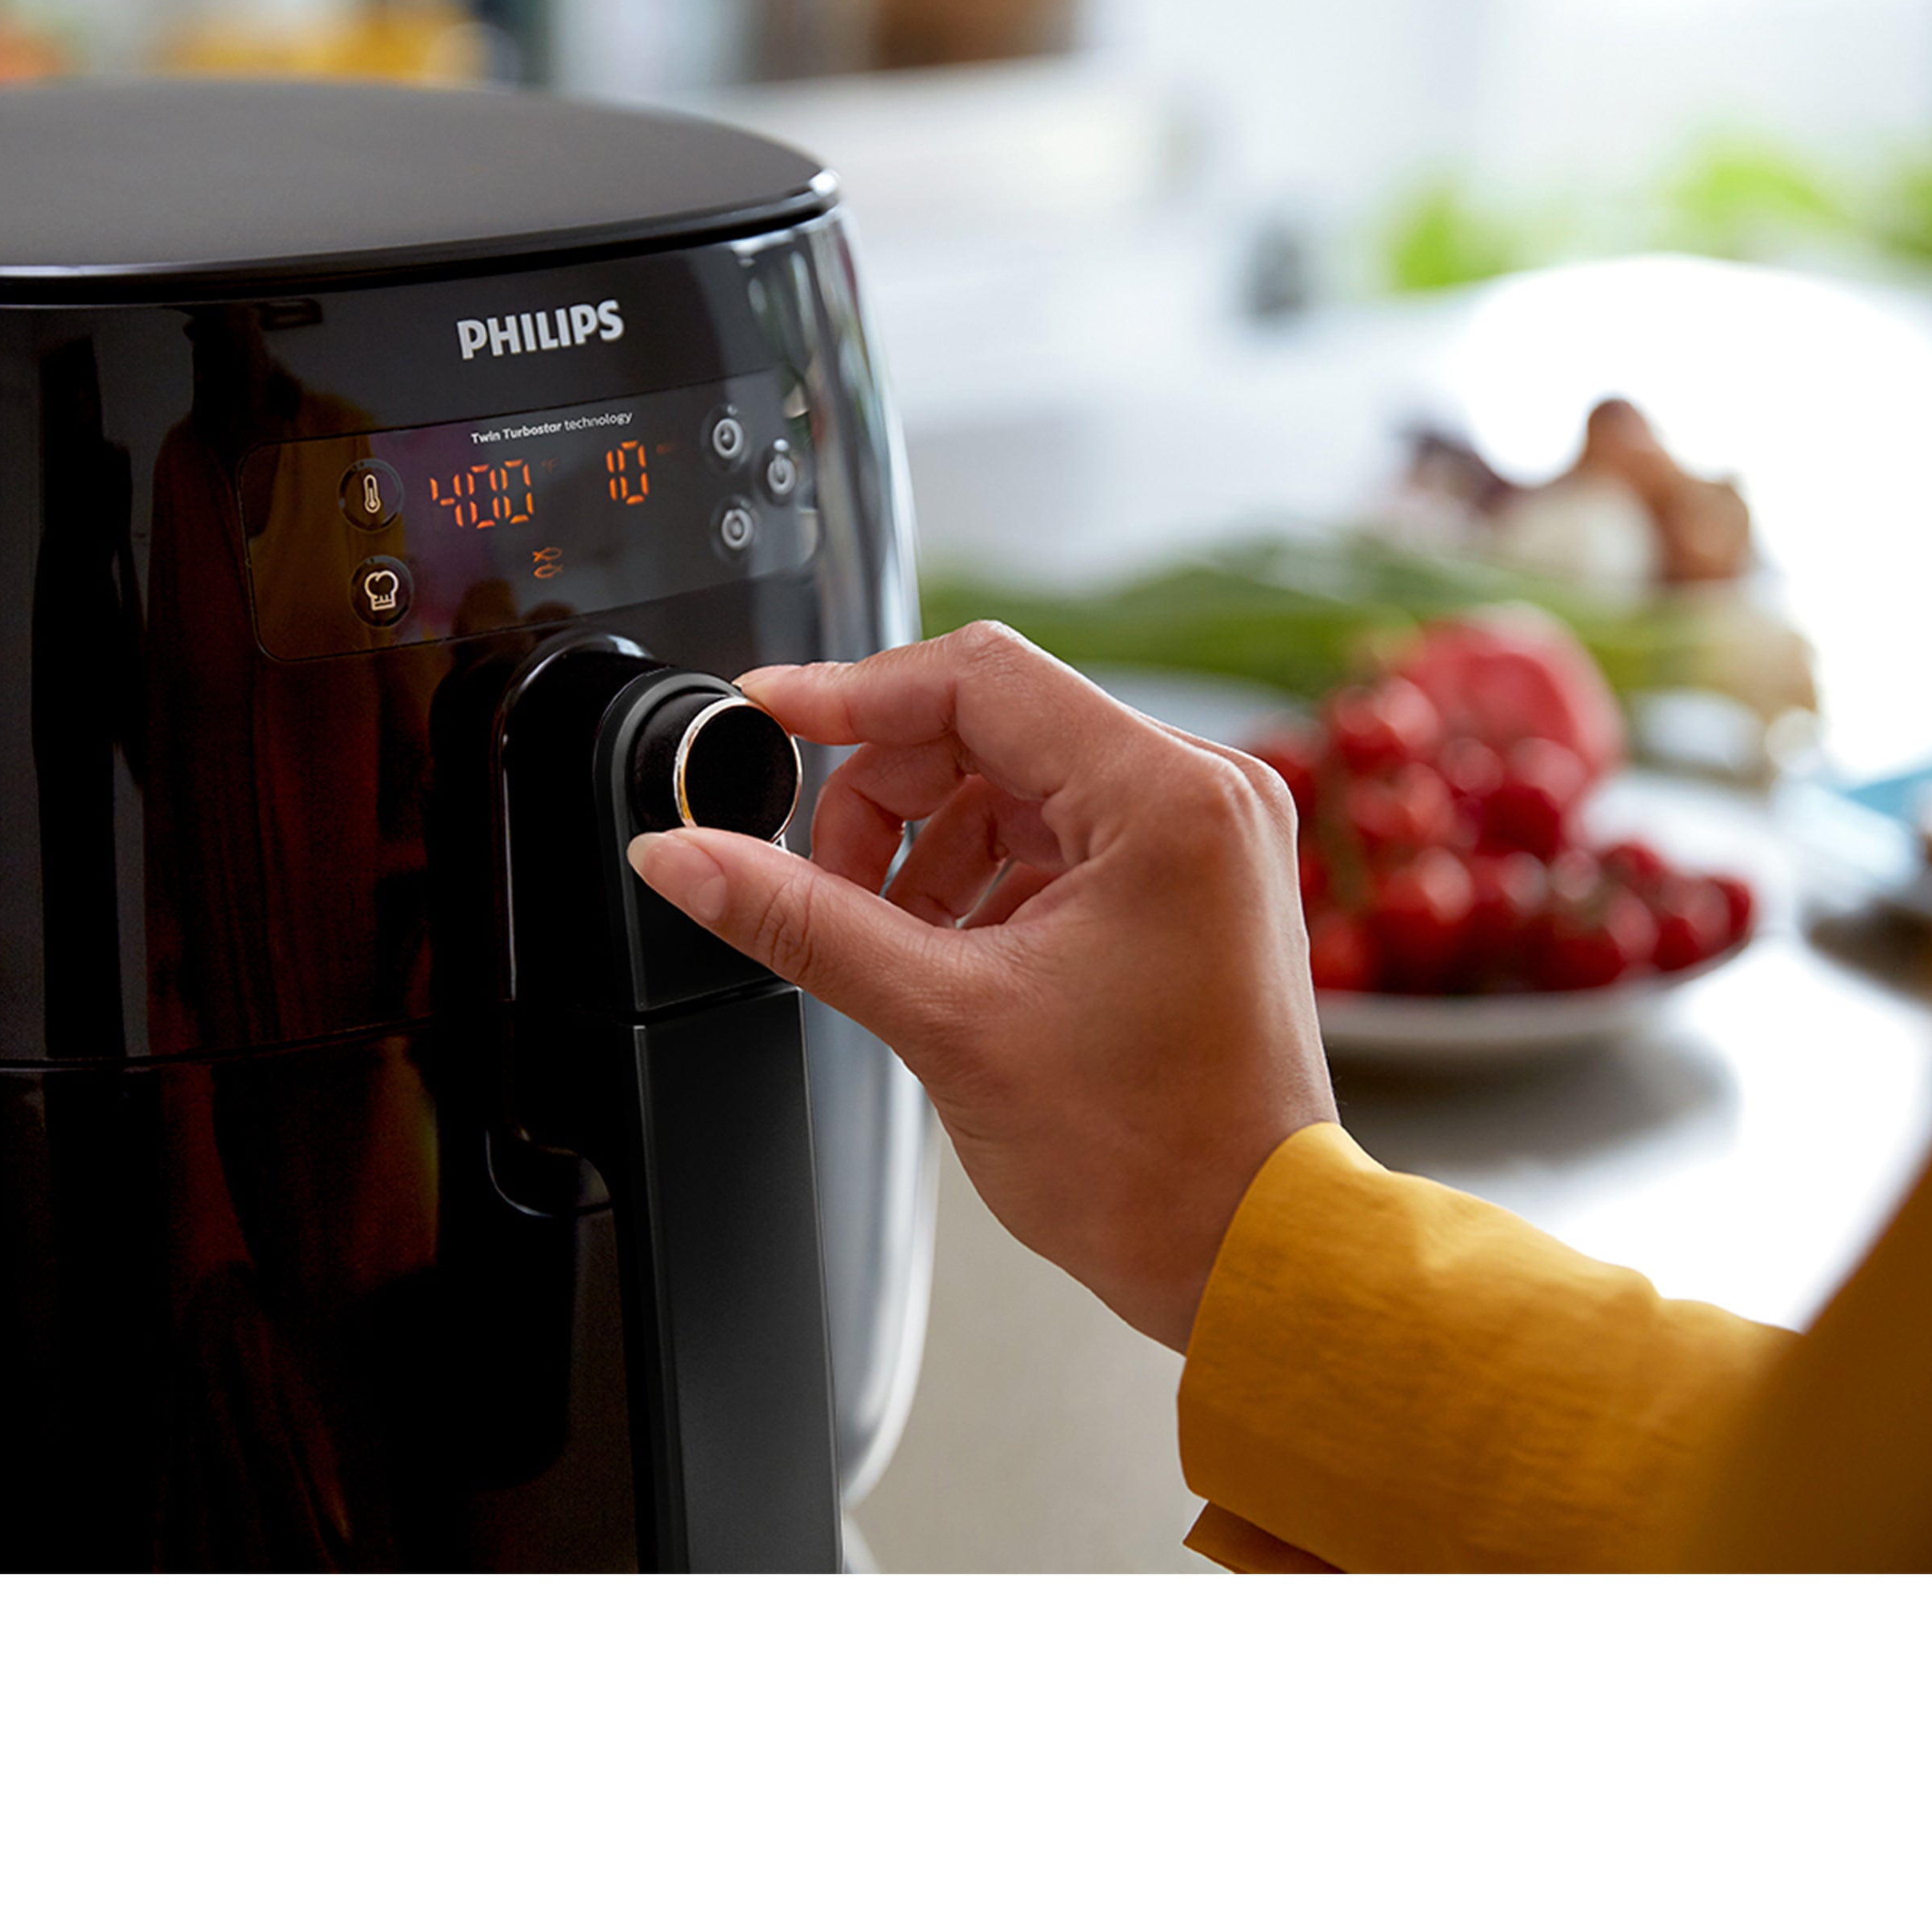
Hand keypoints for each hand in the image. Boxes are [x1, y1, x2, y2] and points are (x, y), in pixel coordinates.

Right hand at [626, 623, 1335, 1351]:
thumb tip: (684, 855)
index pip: (976, 677)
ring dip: (926, 842)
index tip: (765, 717)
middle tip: (824, 885)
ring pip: (1014, 777)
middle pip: (988, 722)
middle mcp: (1202, 792)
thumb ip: (801, 920)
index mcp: (1165, 799)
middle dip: (884, 794)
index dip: (849, 693)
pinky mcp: (1190, 879)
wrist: (1247, 1254)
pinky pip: (1056, 829)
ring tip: (887, 937)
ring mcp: (1204, 834)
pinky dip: (981, 875)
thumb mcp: (943, 1021)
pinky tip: (946, 950)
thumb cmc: (1151, 1159)